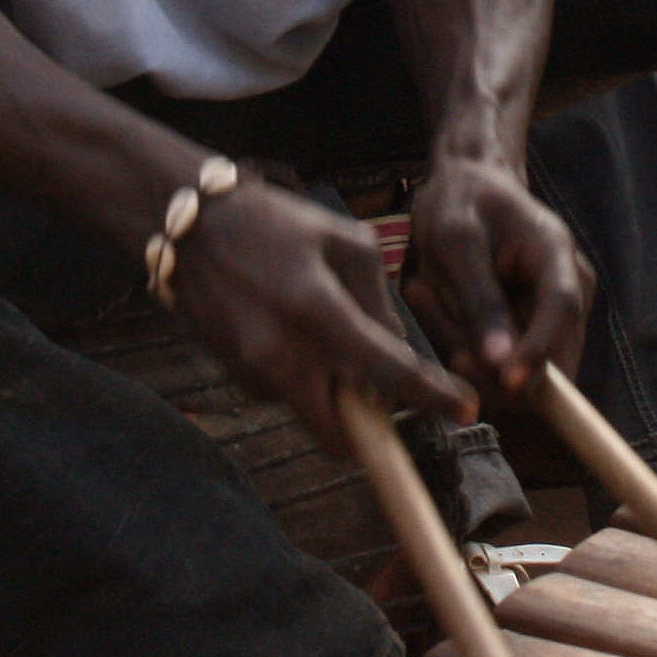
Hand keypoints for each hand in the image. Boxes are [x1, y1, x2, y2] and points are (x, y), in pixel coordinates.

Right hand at [167, 177, 480, 450]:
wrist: (188, 226)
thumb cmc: (275, 224)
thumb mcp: (345, 242)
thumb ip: (380, 300)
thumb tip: (399, 351)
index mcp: (316, 310)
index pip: (387, 371)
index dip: (432, 397)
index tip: (468, 411)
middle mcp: (279, 354)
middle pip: (342, 433)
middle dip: (371, 427)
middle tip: (392, 398)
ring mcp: (252, 372)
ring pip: (315, 412)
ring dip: (336, 394)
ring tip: (332, 335)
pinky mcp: (236, 377)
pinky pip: (288, 393)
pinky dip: (306, 377)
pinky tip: (296, 332)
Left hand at [400, 155, 591, 406]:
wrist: (466, 187)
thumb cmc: (460, 202)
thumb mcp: (457, 241)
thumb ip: (480, 300)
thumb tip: (500, 363)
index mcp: (556, 253)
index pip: (563, 310)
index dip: (540, 351)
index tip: (508, 382)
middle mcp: (568, 287)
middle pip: (551, 352)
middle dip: (496, 363)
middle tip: (440, 332)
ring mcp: (551, 310)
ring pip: (523, 366)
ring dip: (473, 353)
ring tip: (426, 297)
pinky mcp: (530, 328)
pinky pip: (503, 361)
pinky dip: (469, 349)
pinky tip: (438, 308)